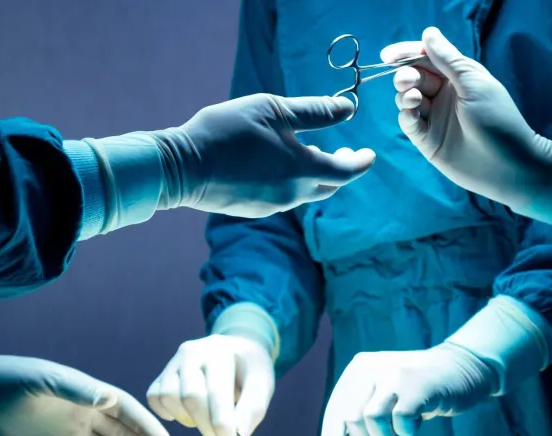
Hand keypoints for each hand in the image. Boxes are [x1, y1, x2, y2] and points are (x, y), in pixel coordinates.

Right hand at [146, 334, 274, 435]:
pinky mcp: (163, 372)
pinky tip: (186, 415)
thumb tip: (240, 433)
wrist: (236, 350)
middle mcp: (192, 351)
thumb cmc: (249, 370)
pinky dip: (165, 412)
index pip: (216, 392)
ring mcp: (174, 360)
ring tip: (206, 422)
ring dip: (187, 419)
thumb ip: (253, 408)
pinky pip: (154, 396)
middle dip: (206, 427)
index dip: (222, 424)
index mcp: (220, 351)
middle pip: (190, 397)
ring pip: (168, 397)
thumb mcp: (262, 384)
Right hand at [162, 94, 375, 217]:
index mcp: (303, 169)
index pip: (346, 172)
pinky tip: (274, 165)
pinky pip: (283, 196)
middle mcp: (293, 194)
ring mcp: (272, 205)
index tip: (369, 153)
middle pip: (329, 186)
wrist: (182, 167)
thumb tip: (350, 109)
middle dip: (340, 168)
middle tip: (342, 150)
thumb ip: (315, 112)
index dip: (361, 162)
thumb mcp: (274, 110)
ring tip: (306, 151)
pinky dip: (289, 181)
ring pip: (305, 192)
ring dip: (312, 174)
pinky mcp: (254, 209)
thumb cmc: (227, 131)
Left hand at [319, 344, 498, 435]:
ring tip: (401, 427)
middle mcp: (370, 367)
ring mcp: (394, 374)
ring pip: (371, 420)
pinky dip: (408, 430)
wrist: (460, 367)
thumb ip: (358, 421)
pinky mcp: (417, 384)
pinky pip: (401, 421)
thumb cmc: (416, 391)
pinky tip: (418, 419)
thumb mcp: (381, 399)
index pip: (334, 410)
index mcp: (357, 369)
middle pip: (349, 419)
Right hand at [381, 27, 551, 212]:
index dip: (407, 54)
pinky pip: (408, 122)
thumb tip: (428, 33)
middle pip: (414, 77)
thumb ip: (448, 60)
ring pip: (406, 99)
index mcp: (458, 77)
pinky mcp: (426, 140)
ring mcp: (434, 118)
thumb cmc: (498, 120)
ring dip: (404, 95)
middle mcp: (444, 95)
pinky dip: (405, 114)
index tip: (389, 55)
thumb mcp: (474, 84)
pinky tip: (411, 112)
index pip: (426, 58)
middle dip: (405, 75)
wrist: (508, 166)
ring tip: (414, 99)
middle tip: (407, 81)